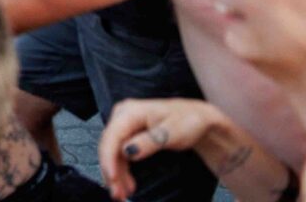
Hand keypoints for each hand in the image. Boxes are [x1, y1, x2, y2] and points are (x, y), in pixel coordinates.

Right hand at [98, 99, 229, 201]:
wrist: (197, 118)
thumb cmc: (188, 120)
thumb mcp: (172, 132)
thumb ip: (149, 141)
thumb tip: (127, 152)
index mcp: (130, 112)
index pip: (111, 137)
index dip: (108, 160)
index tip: (113, 179)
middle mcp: (123, 116)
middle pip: (109, 147)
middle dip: (111, 172)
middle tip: (118, 194)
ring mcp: (125, 126)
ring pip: (113, 153)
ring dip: (116, 174)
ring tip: (123, 194)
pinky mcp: (129, 135)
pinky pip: (120, 154)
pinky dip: (122, 171)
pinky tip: (127, 183)